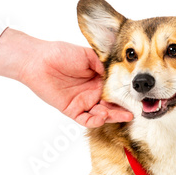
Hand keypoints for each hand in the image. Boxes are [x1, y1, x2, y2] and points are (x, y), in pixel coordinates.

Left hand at [0, 28, 132, 127]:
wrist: (38, 60)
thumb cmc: (61, 53)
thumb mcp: (87, 55)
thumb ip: (103, 65)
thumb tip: (118, 74)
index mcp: (98, 79)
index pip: (116, 90)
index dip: (126, 94)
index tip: (138, 96)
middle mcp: (92, 92)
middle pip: (112, 105)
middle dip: (123, 110)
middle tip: (135, 112)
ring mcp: (83, 102)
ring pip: (102, 114)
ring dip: (112, 116)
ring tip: (122, 115)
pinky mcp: (72, 110)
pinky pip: (86, 120)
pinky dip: (95, 121)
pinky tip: (102, 117)